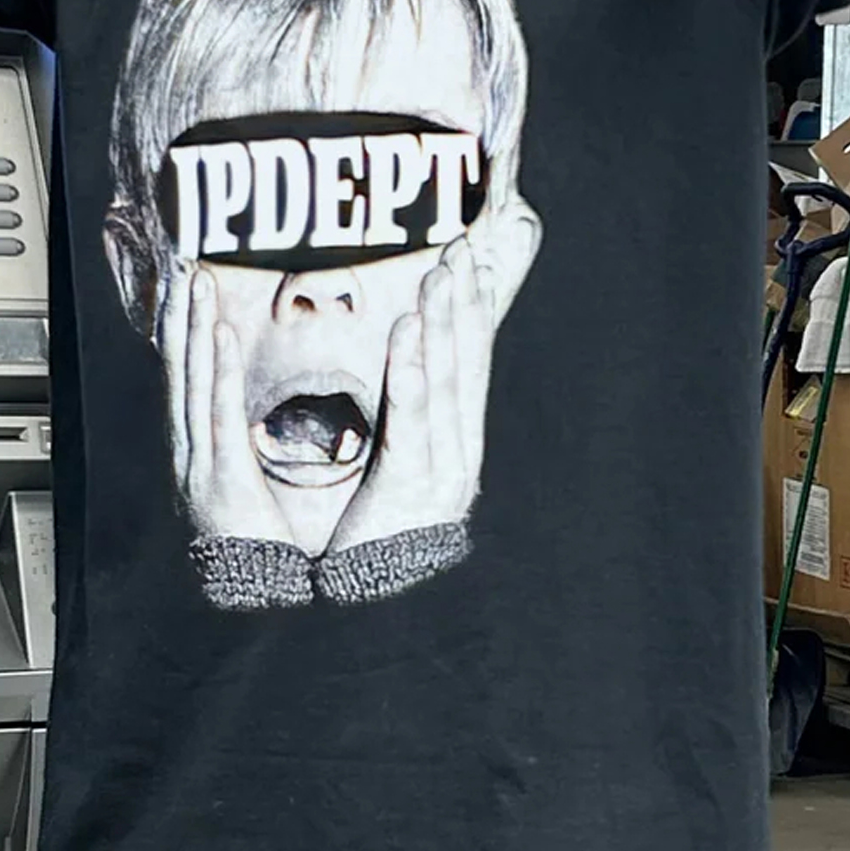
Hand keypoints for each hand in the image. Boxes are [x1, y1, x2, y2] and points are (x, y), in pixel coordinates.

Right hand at [162, 268, 293, 545]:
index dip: (183, 326)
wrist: (248, 602)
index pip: (188, 374)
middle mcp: (191, 449)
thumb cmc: (255, 548)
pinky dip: (219, 371)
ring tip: (195, 281)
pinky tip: (219, 336)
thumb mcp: (242, 482)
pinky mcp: (223, 478)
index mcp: (197, 449)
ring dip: (194, 328)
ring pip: (195, 381)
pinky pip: (220, 414)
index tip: (186, 281)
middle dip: (179, 313)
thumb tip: (244, 406)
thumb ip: (239, 442)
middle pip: (181, 368)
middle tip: (181, 260)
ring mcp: (201, 461)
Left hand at [328, 238, 495, 552]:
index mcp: (458, 445)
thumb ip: (411, 422)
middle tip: (459, 247)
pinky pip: (410, 418)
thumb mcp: (402, 470)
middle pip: (461, 365)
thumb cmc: (380, 535)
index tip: (473, 260)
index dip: (473, 311)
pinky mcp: (408, 484)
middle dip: (461, 303)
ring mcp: (438, 467)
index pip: (468, 366)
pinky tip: (406, 334)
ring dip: (440, 324)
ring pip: (442, 382)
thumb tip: (414, 370)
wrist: (376, 603)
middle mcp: (458, 451)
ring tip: (436, 275)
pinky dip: (409, 372)